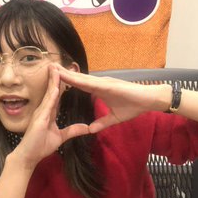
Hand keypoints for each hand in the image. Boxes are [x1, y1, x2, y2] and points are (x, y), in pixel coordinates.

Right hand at [12, 66, 90, 169]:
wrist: (28, 156)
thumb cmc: (40, 146)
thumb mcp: (60, 137)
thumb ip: (72, 130)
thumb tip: (86, 128)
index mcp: (48, 112)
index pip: (56, 94)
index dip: (61, 83)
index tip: (66, 71)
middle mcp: (44, 109)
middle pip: (52, 89)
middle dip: (56, 76)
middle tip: (59, 62)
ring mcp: (41, 112)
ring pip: (49, 92)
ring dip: (53, 80)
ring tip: (56, 67)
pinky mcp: (40, 118)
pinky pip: (48, 103)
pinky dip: (52, 93)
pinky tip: (56, 85)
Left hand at [55, 66, 169, 132]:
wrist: (150, 101)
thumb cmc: (134, 106)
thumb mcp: (114, 118)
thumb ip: (102, 123)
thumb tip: (91, 130)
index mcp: (98, 89)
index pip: (78, 85)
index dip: (66, 82)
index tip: (52, 79)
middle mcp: (99, 83)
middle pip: (77, 78)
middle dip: (62, 74)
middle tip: (48, 67)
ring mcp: (103, 82)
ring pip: (81, 78)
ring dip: (68, 74)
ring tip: (54, 69)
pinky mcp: (109, 85)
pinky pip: (92, 83)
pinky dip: (80, 80)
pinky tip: (70, 78)